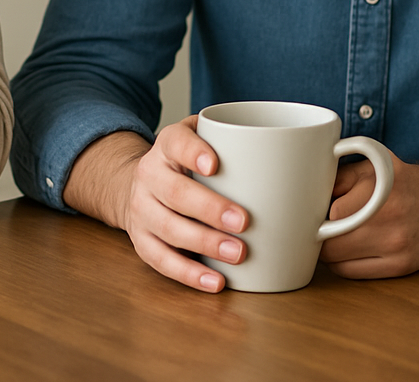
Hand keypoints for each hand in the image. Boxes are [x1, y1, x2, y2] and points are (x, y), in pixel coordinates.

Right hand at [70, 119, 249, 292]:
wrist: (138, 185)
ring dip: (205, 243)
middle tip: (243, 221)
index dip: (193, 153)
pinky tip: (216, 280)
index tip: (215, 165)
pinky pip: (162, 260)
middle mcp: (149, 175)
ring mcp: (142, 210)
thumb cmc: (184, 163)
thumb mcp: (199, 139)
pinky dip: (189, 274)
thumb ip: (228, 139)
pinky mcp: (141, 240)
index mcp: (167, 146)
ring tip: (238, 253)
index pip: (176, 143)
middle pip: (174, 192)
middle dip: (209, 209)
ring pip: (169, 228)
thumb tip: (280, 150)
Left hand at [319, 153, 418, 277]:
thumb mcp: (371, 165)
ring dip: (326, 250)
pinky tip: (343, 248)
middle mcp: (391, 224)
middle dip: (316, 233)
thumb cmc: (403, 181)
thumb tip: (304, 193)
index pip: (331, 214)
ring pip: (337, 261)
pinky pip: (353, 273)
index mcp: (381, 193)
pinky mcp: (400, 268)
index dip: (314, 211)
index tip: (308, 207)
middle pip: (331, 243)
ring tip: (327, 234)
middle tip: (311, 223)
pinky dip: (340, 263)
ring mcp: (396, 250)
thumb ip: (338, 176)